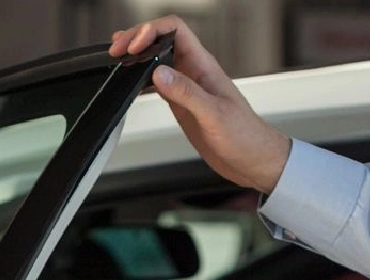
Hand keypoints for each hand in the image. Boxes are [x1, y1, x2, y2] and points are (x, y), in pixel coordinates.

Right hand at [109, 16, 290, 194]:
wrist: (253, 159)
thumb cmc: (245, 136)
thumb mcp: (214, 114)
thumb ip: (186, 92)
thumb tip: (159, 73)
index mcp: (204, 67)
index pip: (175, 30)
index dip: (151, 31)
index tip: (133, 46)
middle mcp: (194, 73)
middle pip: (162, 40)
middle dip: (137, 39)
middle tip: (117, 50)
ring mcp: (187, 87)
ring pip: (158, 60)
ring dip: (137, 56)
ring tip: (118, 59)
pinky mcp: (183, 104)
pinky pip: (158, 83)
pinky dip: (141, 80)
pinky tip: (131, 83)